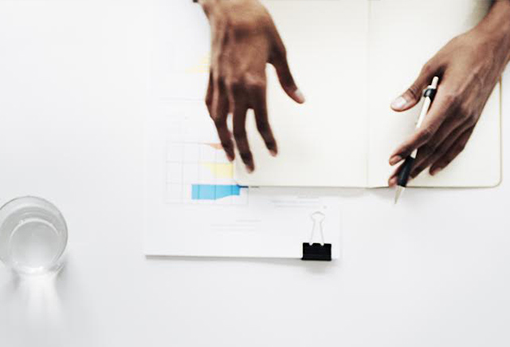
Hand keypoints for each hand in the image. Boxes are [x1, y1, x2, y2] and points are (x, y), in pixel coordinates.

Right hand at [200, 0, 303, 171]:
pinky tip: (218, 127)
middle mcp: (235, 87)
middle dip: (244, 151)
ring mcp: (220, 83)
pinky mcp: (210, 77)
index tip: (272, 152)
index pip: (261, 121)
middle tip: (250, 168)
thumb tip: (300, 99)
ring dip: (225, 141)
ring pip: (219, 120)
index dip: (268, 140)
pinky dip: (213, 119)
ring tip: (230, 155)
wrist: (231, 7)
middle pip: (238, 128)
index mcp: (255, 82)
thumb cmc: (256, 25)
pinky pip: (209, 105)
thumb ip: (288, 80)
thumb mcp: (279, 52)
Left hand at [386, 0, 509, 185]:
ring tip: (409, 176)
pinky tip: (435, 167)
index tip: (394, 157)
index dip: (408, 148)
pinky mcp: (474, 119)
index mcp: (449, 99)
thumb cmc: (466, 51)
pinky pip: (458, 145)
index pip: (424, 132)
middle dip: (411, 164)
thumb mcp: (433, 65)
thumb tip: (397, 105)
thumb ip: (414, 89)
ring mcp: (469, 118)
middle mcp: (461, 113)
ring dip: (425, 165)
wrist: (494, 48)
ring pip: (444, 149)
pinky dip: (446, 158)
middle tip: (395, 177)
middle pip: (432, 146)